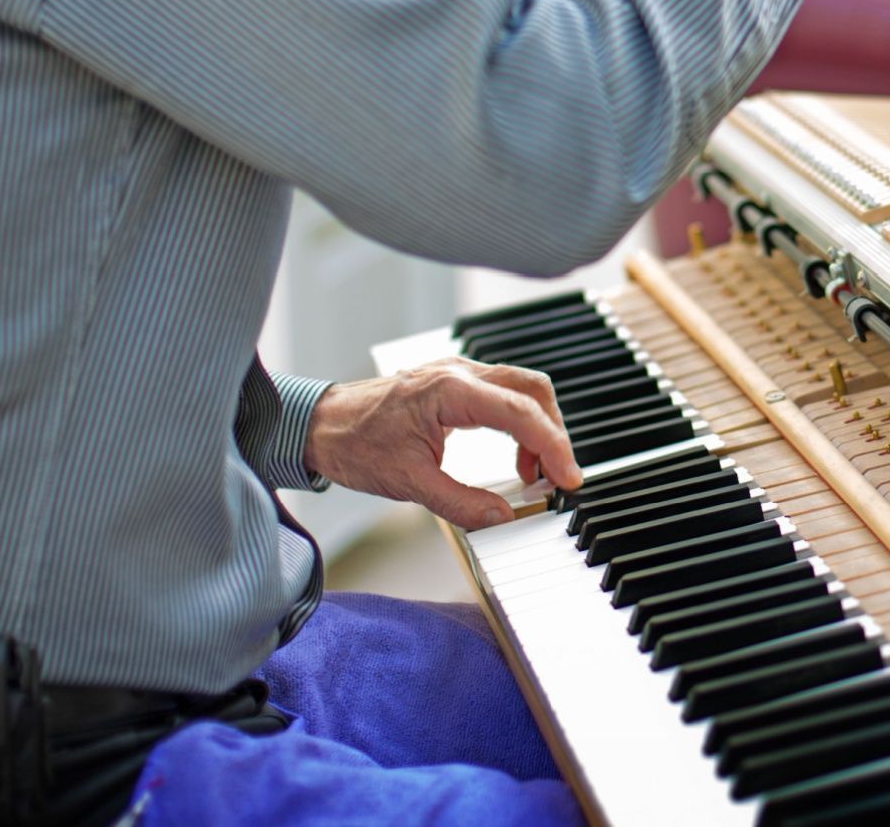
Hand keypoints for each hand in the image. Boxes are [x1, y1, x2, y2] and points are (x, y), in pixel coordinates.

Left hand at [304, 358, 580, 529]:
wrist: (321, 424)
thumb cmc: (355, 444)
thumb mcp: (408, 483)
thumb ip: (460, 502)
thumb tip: (502, 516)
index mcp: (450, 391)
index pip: (521, 413)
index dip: (553, 446)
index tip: (569, 477)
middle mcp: (459, 373)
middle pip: (533, 391)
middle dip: (554, 434)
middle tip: (558, 477)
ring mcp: (458, 373)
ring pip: (523, 389)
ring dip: (539, 428)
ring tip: (534, 473)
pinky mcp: (455, 382)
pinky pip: (504, 394)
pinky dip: (520, 423)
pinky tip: (515, 456)